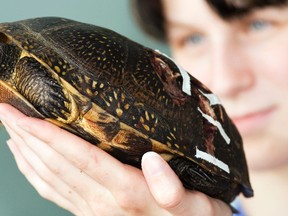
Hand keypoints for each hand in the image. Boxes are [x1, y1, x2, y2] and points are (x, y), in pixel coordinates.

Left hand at [0, 103, 231, 215]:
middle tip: (5, 110)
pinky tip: (25, 159)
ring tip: (10, 129)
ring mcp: (92, 209)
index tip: (21, 115)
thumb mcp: (196, 205)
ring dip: (26, 152)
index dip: (48, 136)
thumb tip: (150, 160)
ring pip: (49, 178)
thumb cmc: (193, 215)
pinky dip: (34, 173)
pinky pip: (53, 192)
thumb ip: (172, 189)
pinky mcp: (89, 213)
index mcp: (127, 194)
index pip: (80, 158)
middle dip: (27, 136)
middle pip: (56, 165)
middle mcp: (102, 202)